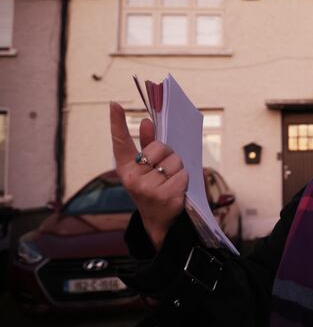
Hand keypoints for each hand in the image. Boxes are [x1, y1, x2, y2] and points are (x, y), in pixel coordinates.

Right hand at [109, 102, 188, 249]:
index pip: (120, 143)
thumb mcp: (147, 169)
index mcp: (126, 169)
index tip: (114, 105)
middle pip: (160, 148)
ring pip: (174, 161)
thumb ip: (147, 145)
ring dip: (178, 168)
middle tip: (164, 170)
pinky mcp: (165, 196)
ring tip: (170, 181)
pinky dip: (184, 179)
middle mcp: (132, 179)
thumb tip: (146, 122)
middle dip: (168, 154)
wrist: (160, 221)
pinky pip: (183, 174)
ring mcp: (147, 189)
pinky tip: (177, 189)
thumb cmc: (154, 188)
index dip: (117, 123)